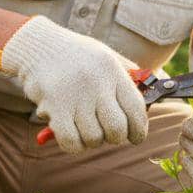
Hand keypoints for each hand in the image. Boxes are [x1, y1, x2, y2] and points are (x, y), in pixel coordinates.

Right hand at [0, 16, 147, 152]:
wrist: (37, 46)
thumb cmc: (77, 55)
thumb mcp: (107, 56)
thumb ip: (129, 76)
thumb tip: (155, 96)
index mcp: (112, 70)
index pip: (136, 108)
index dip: (139, 129)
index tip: (136, 136)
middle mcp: (96, 83)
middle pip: (117, 128)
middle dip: (116, 138)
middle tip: (109, 134)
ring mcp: (74, 96)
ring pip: (94, 138)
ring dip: (92, 140)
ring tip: (86, 127)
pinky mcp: (54, 108)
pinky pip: (71, 142)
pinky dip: (74, 145)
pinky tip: (71, 135)